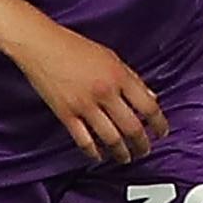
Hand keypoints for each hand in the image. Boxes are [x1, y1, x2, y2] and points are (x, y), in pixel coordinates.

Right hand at [13, 22, 165, 162]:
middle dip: (142, 144)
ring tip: (125, 158)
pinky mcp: (66, 114)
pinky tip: (99, 156)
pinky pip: (84, 141)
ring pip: (111, 139)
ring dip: (121, 153)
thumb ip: (132, 78)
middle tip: (145, 151)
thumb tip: (151, 98)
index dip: (159, 124)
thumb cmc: (74, 46)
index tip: (162, 132)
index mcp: (118, 76)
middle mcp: (104, 92)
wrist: (40, 44)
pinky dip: (94, 152)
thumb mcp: (110, 56)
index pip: (148, 106)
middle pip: (132, 128)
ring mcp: (84, 105)